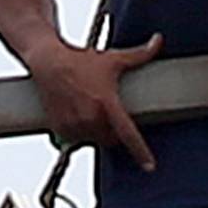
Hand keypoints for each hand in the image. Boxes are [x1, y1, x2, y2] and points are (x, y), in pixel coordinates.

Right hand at [29, 31, 163, 168]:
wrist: (48, 62)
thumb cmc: (82, 60)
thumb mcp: (113, 59)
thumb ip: (140, 54)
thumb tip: (159, 40)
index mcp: (107, 104)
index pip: (128, 134)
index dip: (140, 152)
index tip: (149, 166)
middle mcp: (91, 118)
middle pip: (112, 139)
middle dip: (112, 130)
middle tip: (104, 111)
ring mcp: (74, 126)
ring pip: (95, 140)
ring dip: (96, 132)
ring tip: (88, 109)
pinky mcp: (61, 130)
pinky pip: (78, 140)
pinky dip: (80, 132)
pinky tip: (76, 113)